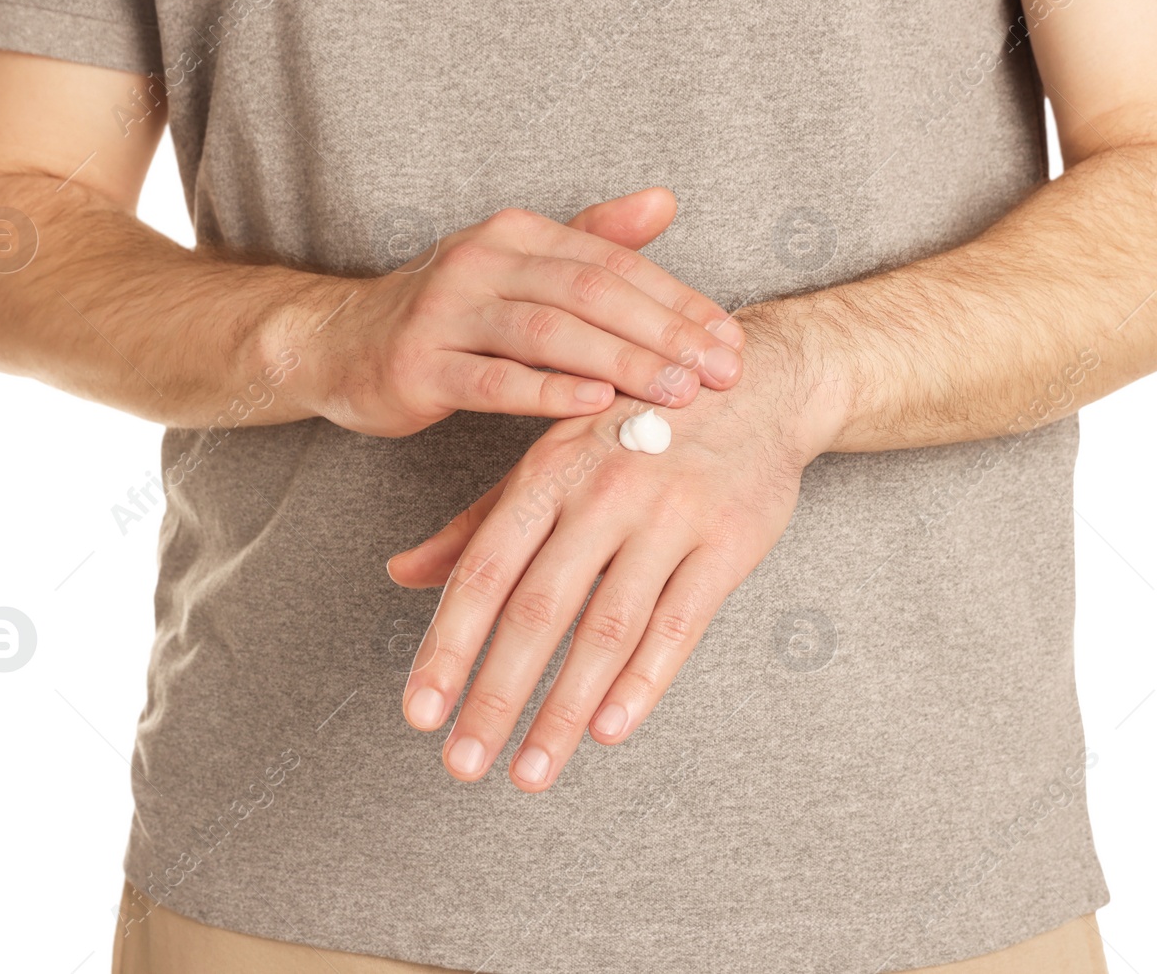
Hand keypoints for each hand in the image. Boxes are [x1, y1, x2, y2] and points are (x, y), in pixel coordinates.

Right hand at [284, 189, 744, 436]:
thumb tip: (666, 202)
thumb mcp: (518, 266)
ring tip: (676, 393)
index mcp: (516, 233)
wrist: (337, 343)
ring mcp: (445, 312)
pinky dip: (547, 392)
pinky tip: (595, 408)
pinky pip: (492, 380)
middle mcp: (482, 260)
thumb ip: (593, 239)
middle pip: (591, 292)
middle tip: (722, 373)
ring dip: (620, 364)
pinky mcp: (417, 365)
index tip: (732, 342)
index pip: (615, 263)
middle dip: (664, 335)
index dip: (679, 302)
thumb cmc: (447, 314)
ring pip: (549, 332)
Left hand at [387, 318, 839, 789]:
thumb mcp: (552, 457)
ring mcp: (668, 518)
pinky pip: (679, 624)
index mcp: (548, 473)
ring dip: (563, 709)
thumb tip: (401, 573)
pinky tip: (608, 730)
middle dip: (495, 695)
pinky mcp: (727, 543)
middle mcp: (602, 494)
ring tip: (531, 771)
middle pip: (538, 611)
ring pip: (606, 629)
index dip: (448, 645)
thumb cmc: (637, 427)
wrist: (755, 384)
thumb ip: (478, 523)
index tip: (419, 712)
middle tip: (462, 764)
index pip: (484, 571)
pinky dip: (643, 682)